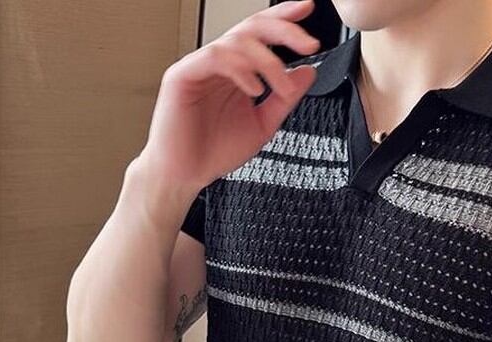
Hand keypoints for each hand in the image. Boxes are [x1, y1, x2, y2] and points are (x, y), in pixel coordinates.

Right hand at [135, 0, 320, 193]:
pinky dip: (240, 69)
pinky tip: (254, 87)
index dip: (284, 18)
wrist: (186, 175)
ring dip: (268, 61)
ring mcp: (200, 66)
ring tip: (282, 86)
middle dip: (284, 30)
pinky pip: (215, 56)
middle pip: (252, 27)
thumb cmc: (215, 151)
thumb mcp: (263, 124)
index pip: (261, 34)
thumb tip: (308, 72)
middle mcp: (218, 63)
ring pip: (237, 41)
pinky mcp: (182, 75)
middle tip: (308, 43)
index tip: (308, 10)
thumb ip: (285, 98)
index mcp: (236, 70)